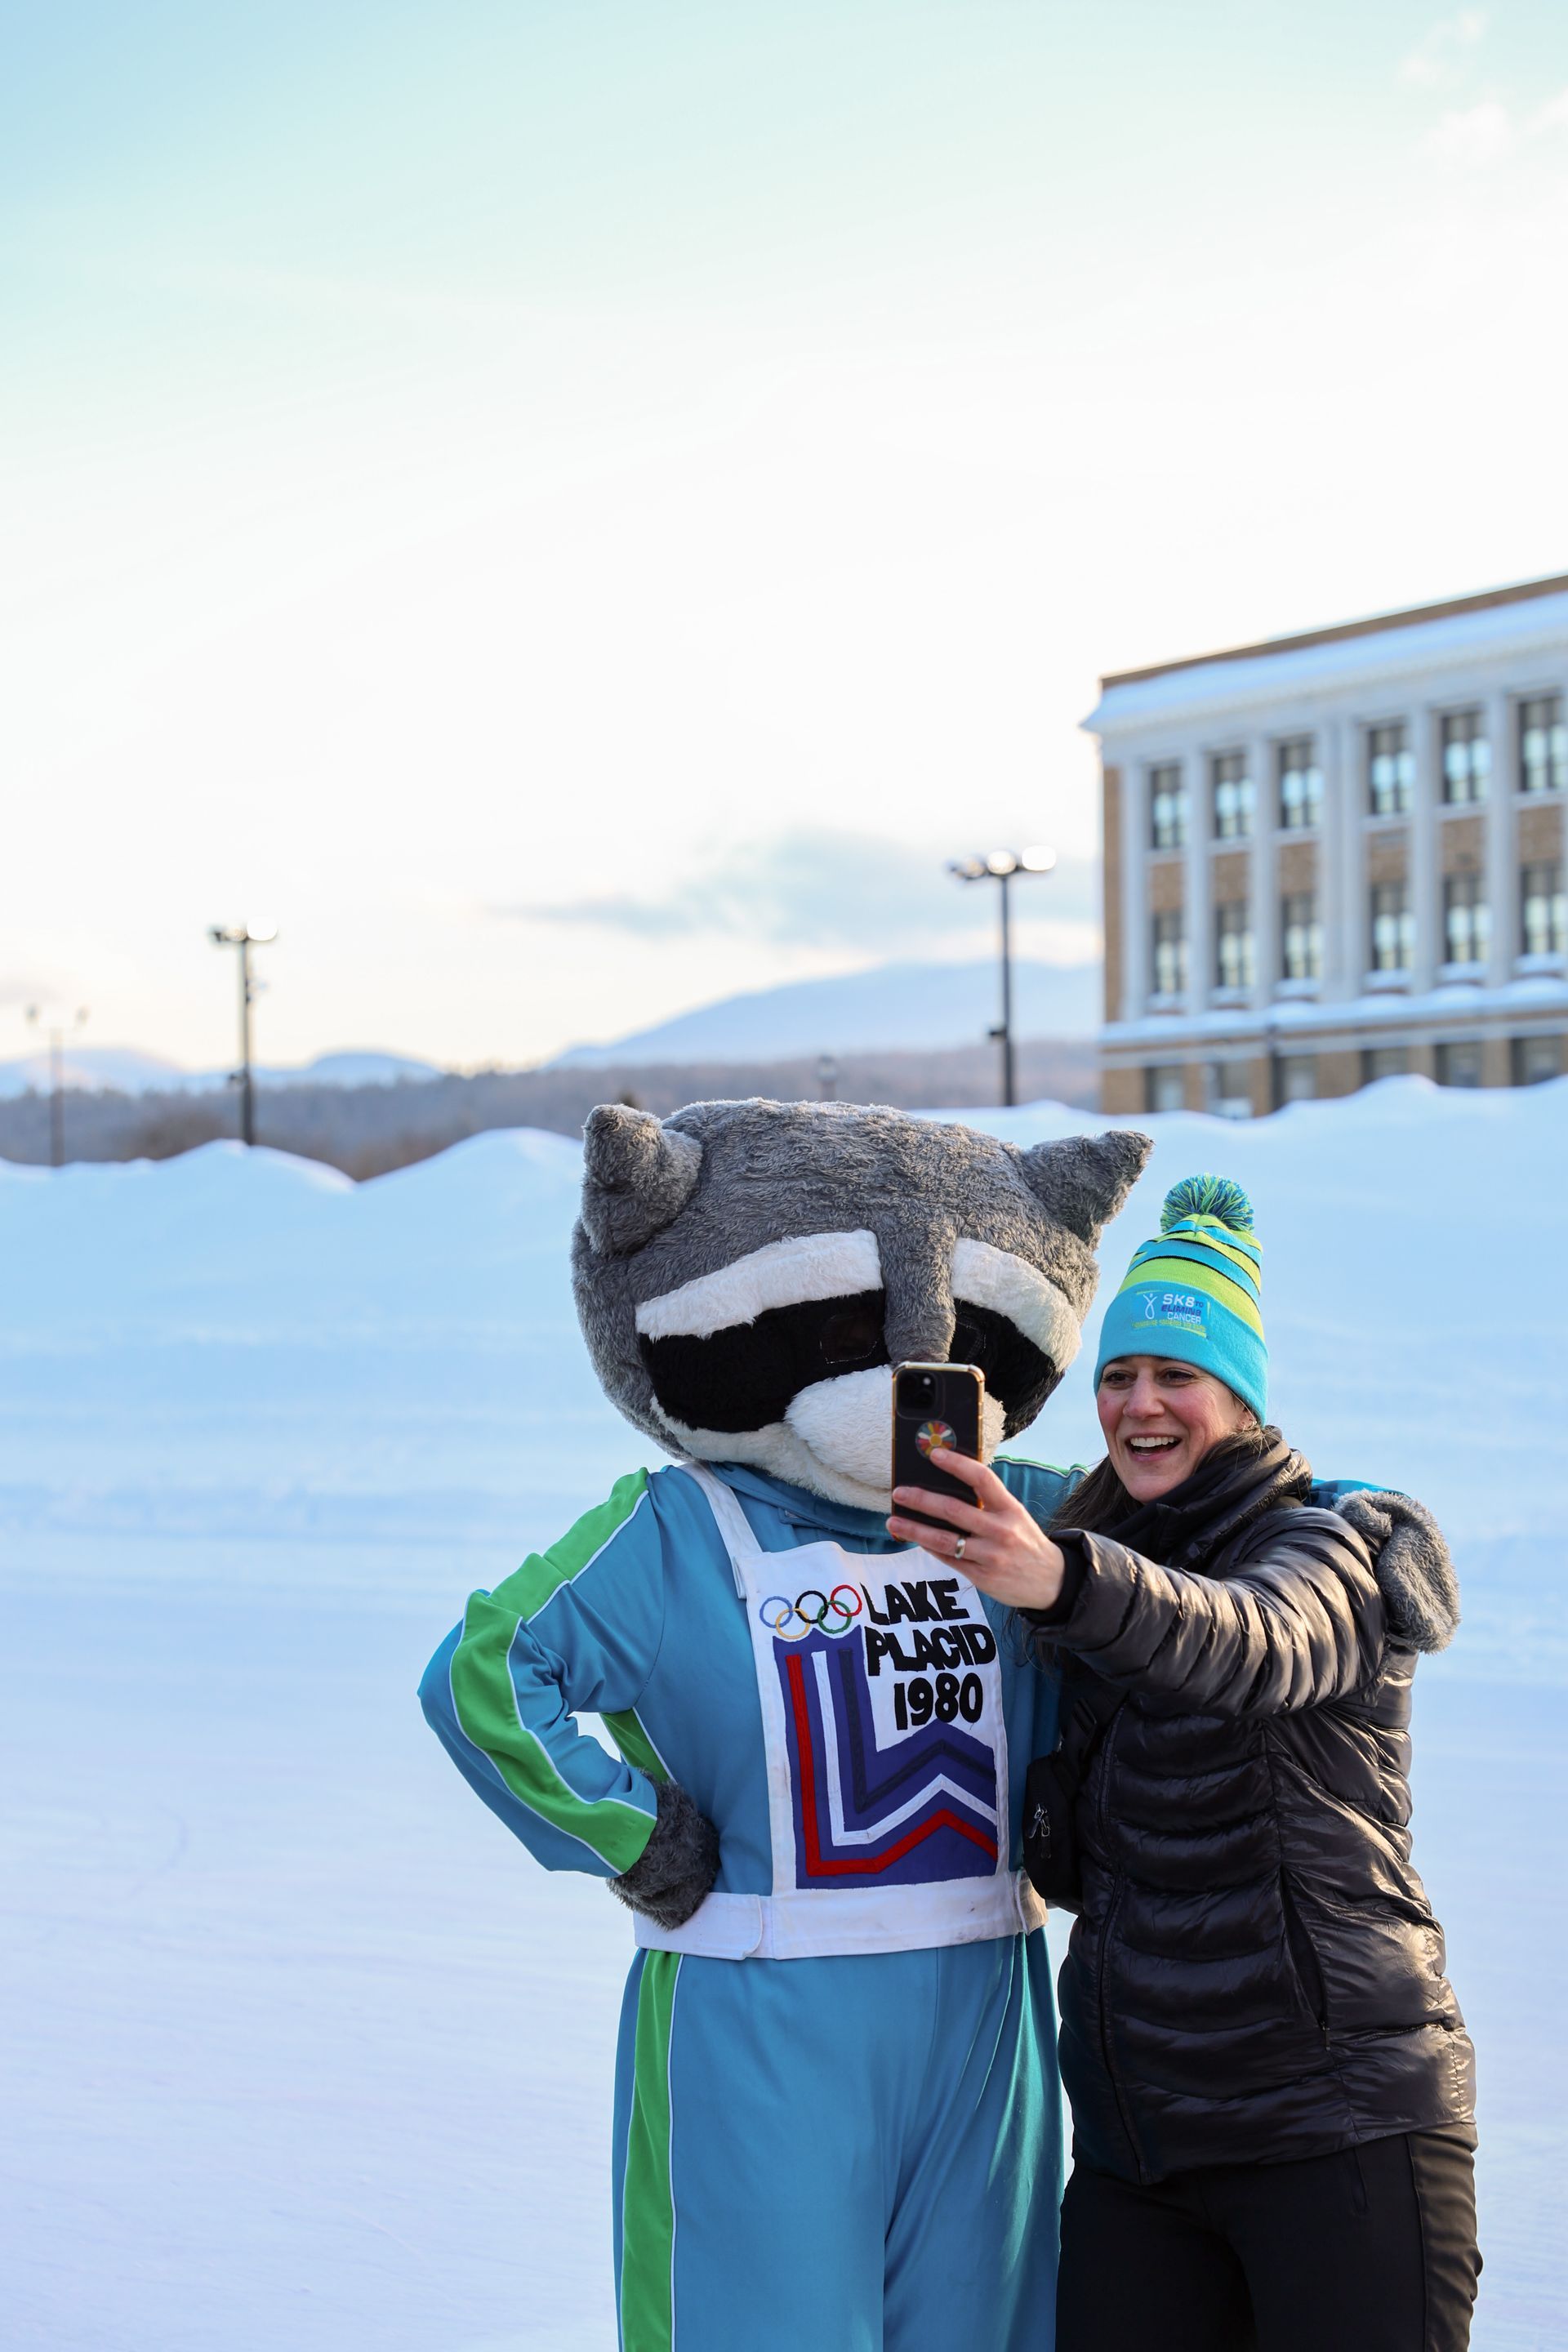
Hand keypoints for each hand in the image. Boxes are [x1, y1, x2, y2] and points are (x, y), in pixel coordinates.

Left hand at [888, 1451, 1066, 1612]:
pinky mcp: (982, 1577)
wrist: (1052, 1581)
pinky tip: (915, 1538)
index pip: (982, 1478)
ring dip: (914, 1529)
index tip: (934, 1454)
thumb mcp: (1015, 1516)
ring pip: (944, 1540)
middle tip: (899, 1492)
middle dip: (921, 1500)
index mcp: (1010, 1509)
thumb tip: (946, 1486)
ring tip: (894, 1520)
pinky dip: (929, 1547)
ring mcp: (990, 1556)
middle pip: (954, 1510)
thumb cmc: (1025, 1541)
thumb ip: (987, 1503)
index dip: (957, 1464)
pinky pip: (948, 1559)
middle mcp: (1001, 1531)